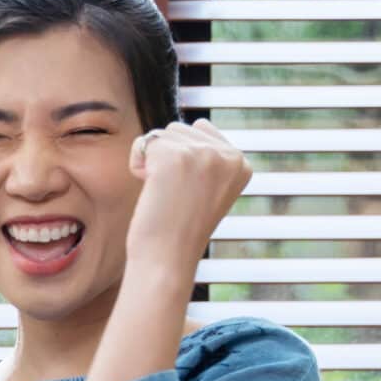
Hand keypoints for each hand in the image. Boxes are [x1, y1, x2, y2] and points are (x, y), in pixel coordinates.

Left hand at [124, 119, 249, 276]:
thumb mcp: (210, 188)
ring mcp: (203, 153)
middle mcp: (228, 155)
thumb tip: (201, 122)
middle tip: (176, 196)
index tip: (190, 193)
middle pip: (181, 129)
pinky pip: (143, 143)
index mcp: (242, 163)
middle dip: (168, 158)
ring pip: (162, 134)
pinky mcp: (175, 156)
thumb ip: (211, 157)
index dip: (185, 161)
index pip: (203, 131)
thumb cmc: (181, 228)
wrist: (167, 258)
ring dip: (153, 161)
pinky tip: (151, 189)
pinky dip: (138, 165)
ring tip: (166, 193)